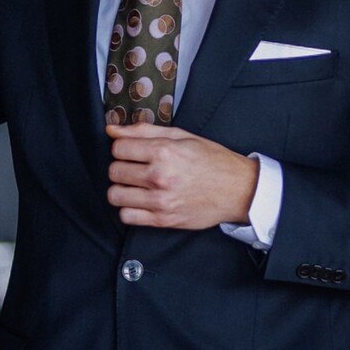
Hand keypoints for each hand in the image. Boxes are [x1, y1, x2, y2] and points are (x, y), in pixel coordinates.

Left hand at [106, 123, 258, 228]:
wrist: (237, 189)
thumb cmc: (211, 160)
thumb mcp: (181, 136)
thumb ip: (144, 131)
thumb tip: (112, 129)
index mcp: (164, 152)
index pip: (118, 148)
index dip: (122, 147)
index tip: (131, 151)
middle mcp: (159, 176)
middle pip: (114, 171)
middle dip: (121, 167)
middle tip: (135, 168)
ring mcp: (160, 200)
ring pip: (115, 195)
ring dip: (121, 189)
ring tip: (135, 185)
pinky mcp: (163, 220)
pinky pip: (127, 217)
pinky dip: (128, 209)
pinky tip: (139, 201)